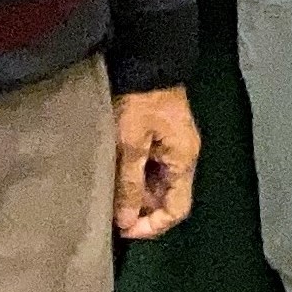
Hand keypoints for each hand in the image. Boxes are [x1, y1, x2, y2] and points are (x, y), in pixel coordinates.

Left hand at [114, 85, 202, 239]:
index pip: (177, 210)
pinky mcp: (161, 138)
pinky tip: (114, 176)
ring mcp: (173, 147)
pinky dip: (134, 178)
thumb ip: (129, 184)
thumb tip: (125, 222)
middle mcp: (183, 158)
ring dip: (134, 194)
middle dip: (140, 211)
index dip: (152, 226)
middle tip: (109, 213)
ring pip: (156, 185)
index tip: (123, 229)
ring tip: (108, 196)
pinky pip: (150, 170)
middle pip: (166, 199)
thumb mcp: (131, 144)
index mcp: (183, 161)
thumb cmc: (140, 102)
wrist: (148, 62)